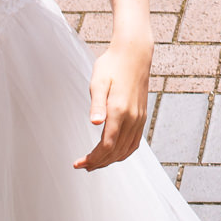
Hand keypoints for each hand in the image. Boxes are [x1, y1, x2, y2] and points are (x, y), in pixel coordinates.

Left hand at [75, 37, 151, 171]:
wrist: (134, 54)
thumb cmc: (112, 66)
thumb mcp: (99, 82)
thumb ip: (97, 104)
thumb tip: (94, 123)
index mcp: (119, 110)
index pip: (106, 146)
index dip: (92, 159)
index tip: (78, 163)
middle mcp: (132, 118)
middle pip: (115, 152)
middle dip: (98, 163)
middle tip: (82, 166)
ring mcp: (139, 118)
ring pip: (126, 150)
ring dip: (110, 160)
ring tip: (95, 163)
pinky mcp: (142, 116)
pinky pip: (135, 142)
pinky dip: (124, 153)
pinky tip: (114, 154)